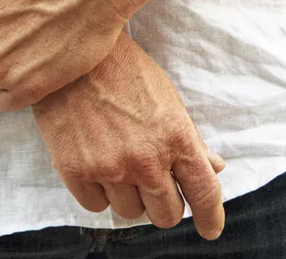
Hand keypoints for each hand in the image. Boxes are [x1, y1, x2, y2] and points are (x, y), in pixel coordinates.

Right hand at [33, 34, 225, 238]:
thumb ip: (190, 139)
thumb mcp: (167, 99)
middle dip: (164, 204)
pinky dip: (99, 193)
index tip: (209, 229)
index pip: (204, 193)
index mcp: (176, 138)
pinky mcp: (76, 171)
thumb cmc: (124, 72)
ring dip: (130, 196)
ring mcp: (110, 167)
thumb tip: (214, 168)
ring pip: (131, 213)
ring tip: (120, 165)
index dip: (210, 218)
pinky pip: (96, 206)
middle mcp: (146, 159)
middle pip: (166, 214)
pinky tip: (97, 166)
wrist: (71, 57)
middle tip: (154, 185)